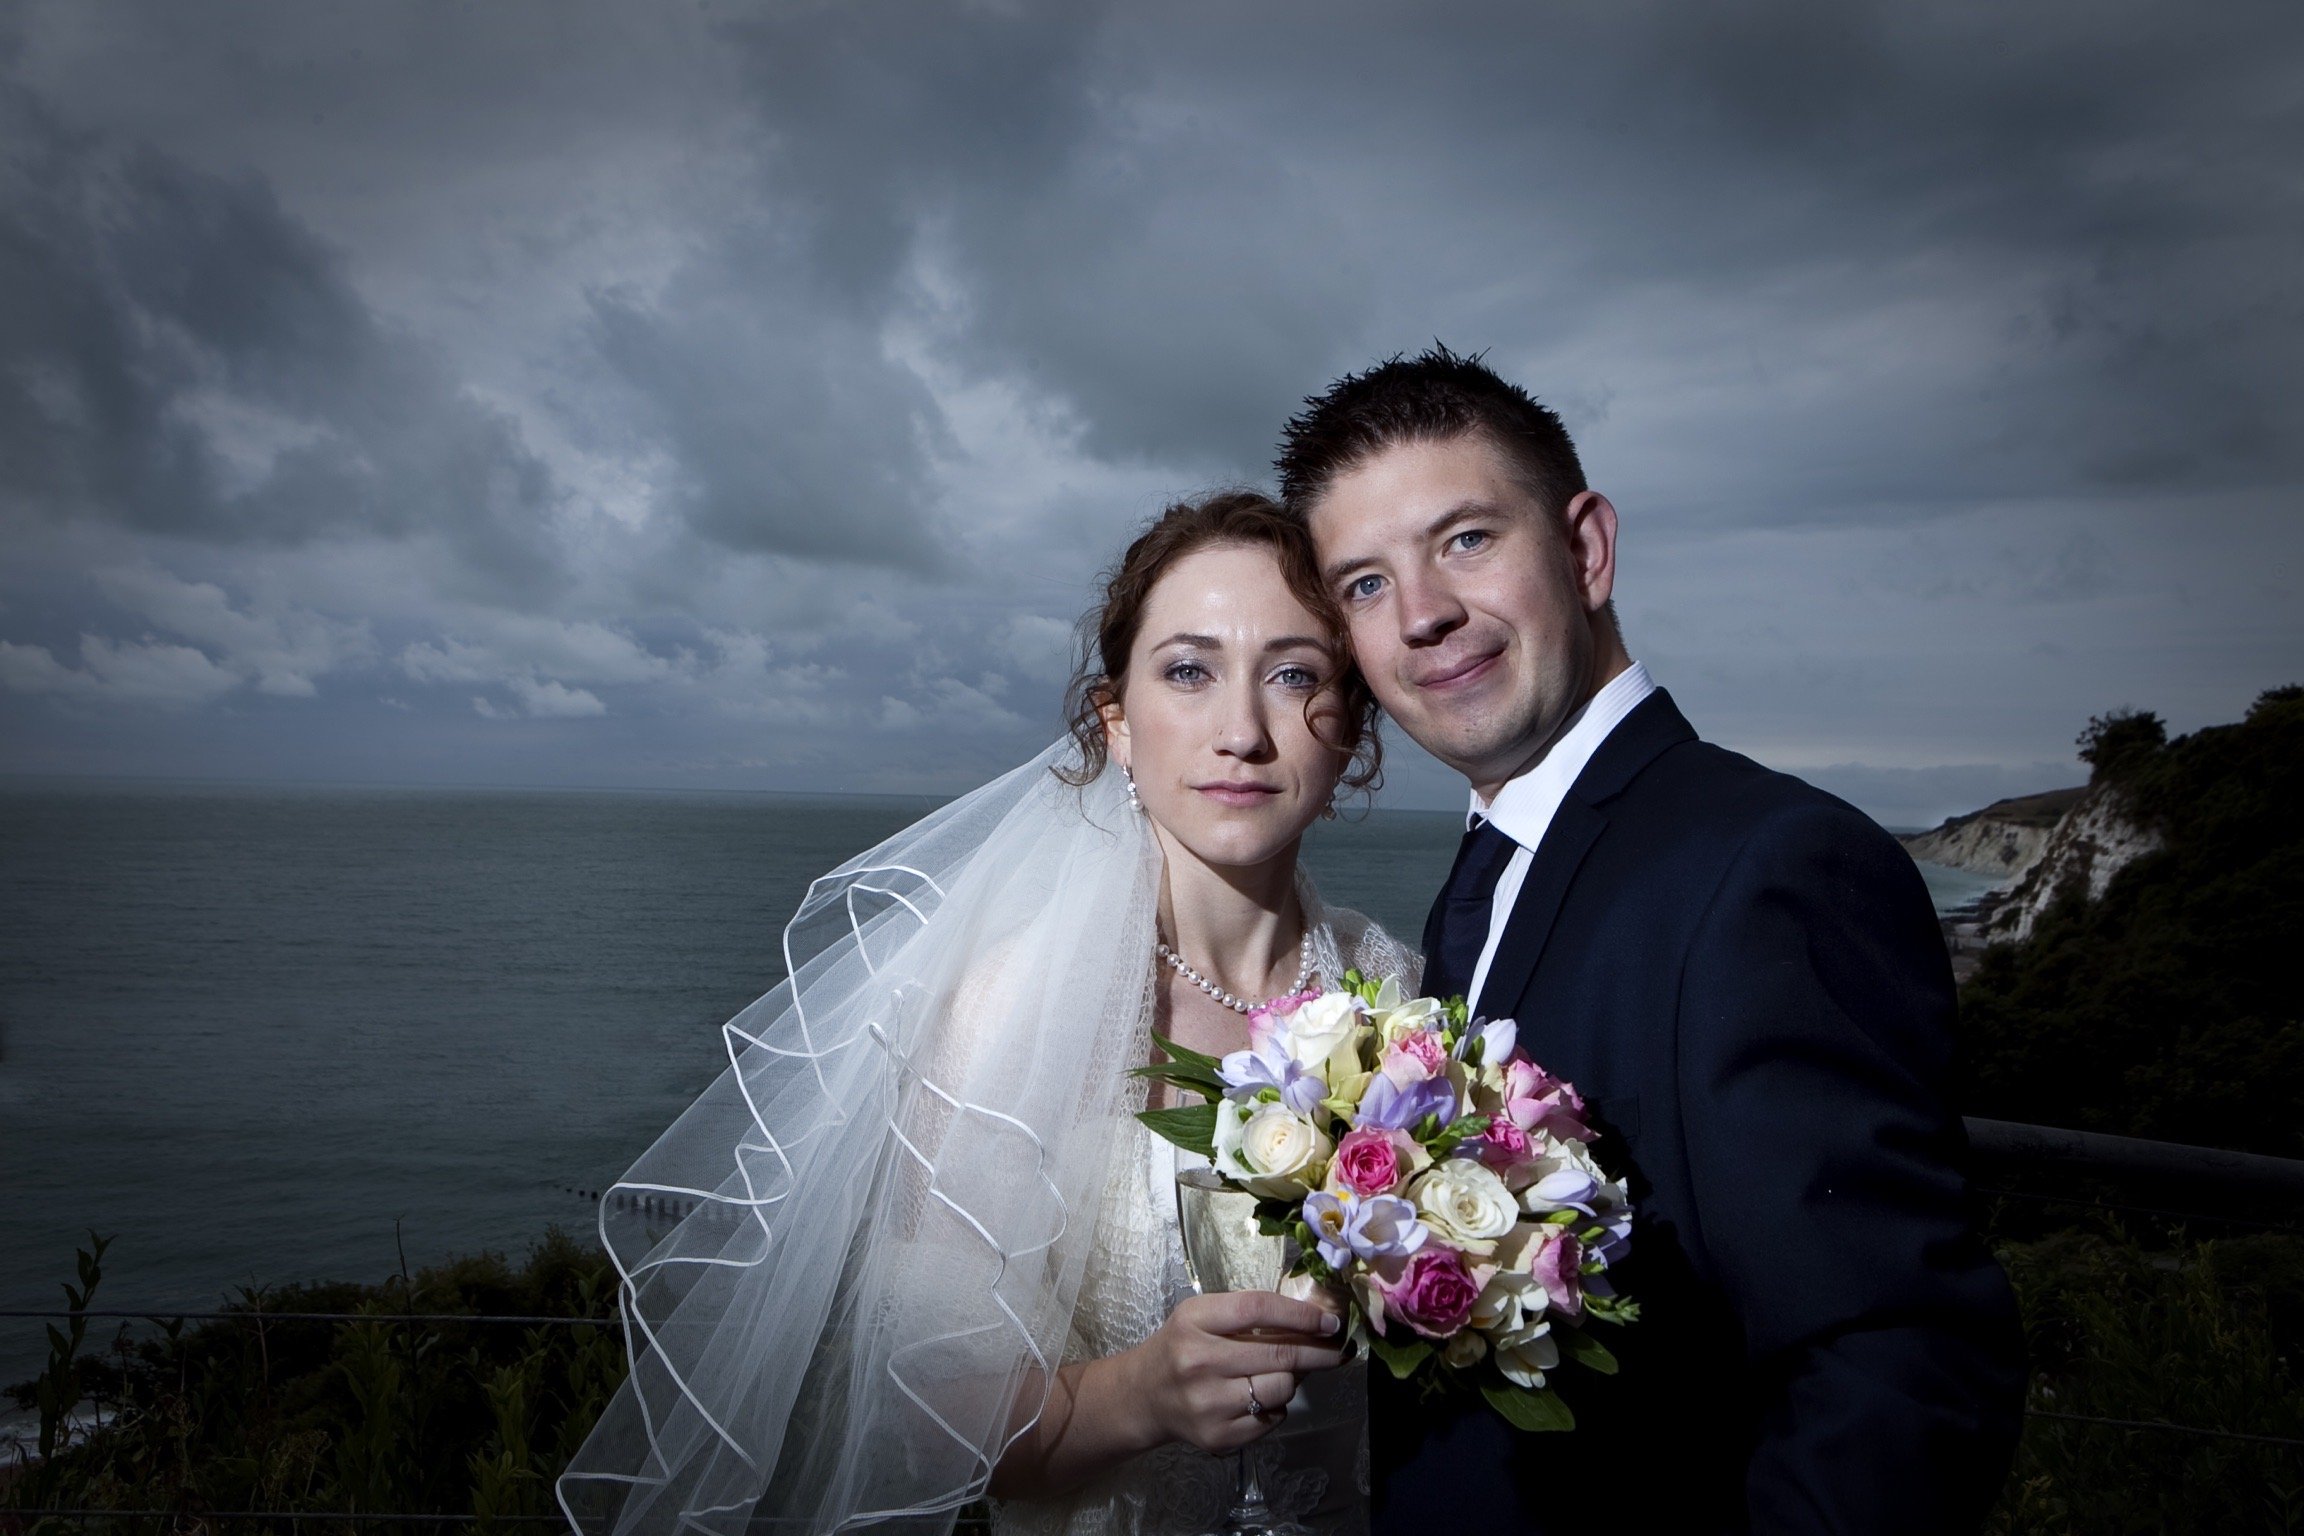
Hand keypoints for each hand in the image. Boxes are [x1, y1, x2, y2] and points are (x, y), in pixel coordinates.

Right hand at [1123, 1290, 1345, 1453]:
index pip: (1258, 1310)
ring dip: (1292, 1381)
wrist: (1145, 1396)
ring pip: (1281, 1389)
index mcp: (1194, 1321)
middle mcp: (1198, 1362)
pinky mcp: (1217, 1436)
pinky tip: (1257, 1398)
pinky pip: (1272, 1419)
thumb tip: (1311, 1322)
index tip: (1329, 1323)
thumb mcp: (1201, 1316)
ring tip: (1276, 1374)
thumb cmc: (1181, 1347)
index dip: (1301, 1314)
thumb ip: (1247, 1314)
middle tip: (1337, 1350)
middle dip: (1318, 1352)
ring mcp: (1208, 1404)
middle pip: (1279, 1354)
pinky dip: (1276, 1407)